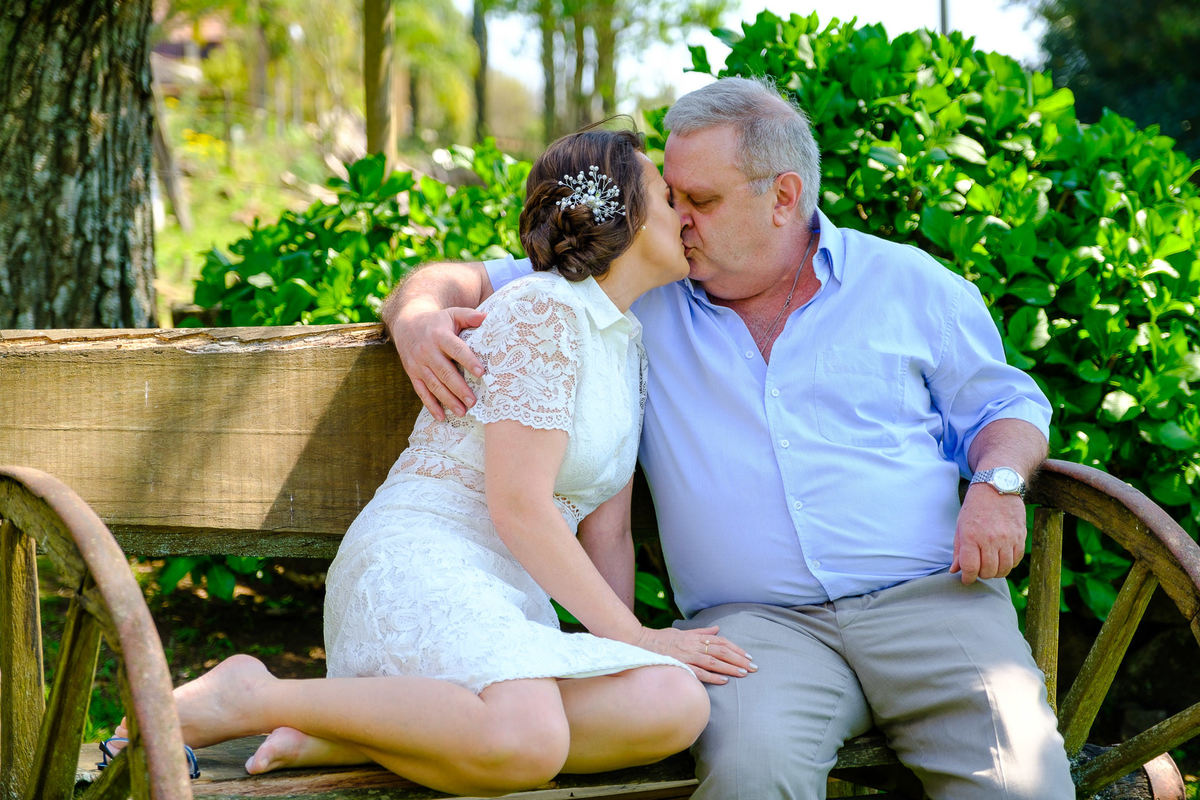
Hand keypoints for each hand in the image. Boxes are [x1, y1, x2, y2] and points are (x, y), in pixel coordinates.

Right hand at [392, 306, 486, 419]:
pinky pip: (421, 392)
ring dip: (448, 400)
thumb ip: (469, 316)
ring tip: (462, 412)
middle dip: (459, 388)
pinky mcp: (412, 374)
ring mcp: (418, 364)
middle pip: (445, 372)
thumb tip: (487, 317)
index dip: (468, 360)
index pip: (456, 349)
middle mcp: (427, 351)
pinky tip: (442, 417)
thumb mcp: (452, 313)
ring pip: (434, 385)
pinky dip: (431, 405)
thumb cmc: (437, 321)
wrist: (407, 323)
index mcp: (440, 336)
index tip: (481, 373)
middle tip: (473, 402)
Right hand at [632, 625, 755, 684]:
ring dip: (730, 667)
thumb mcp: (682, 632)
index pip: (721, 641)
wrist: (640, 643)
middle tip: (754, 667)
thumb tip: (717, 628)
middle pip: (722, 651)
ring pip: (714, 661)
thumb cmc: (660, 639)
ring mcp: (687, 655)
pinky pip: (699, 672)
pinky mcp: (680, 665)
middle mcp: (694, 645)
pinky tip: (724, 681)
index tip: (748, 656)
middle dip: (739, 659)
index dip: (736, 648)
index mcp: (695, 637)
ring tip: (744, 673)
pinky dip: (712, 676)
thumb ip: (701, 632)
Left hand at [951, 484, 1026, 582]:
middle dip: (981, 575)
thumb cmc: (975, 507)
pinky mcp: (1020, 537)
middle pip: (988, 571)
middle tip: (978, 570)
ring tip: (989, 565)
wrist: (998, 486)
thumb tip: (955, 571)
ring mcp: (1008, 539)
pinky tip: (1002, 558)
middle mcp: (990, 539)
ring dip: (996, 572)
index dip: (968, 578)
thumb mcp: (961, 525)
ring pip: (1004, 569)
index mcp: (971, 536)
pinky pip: (1016, 560)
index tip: (966, 579)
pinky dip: (1009, 564)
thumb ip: (959, 550)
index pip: (970, 568)